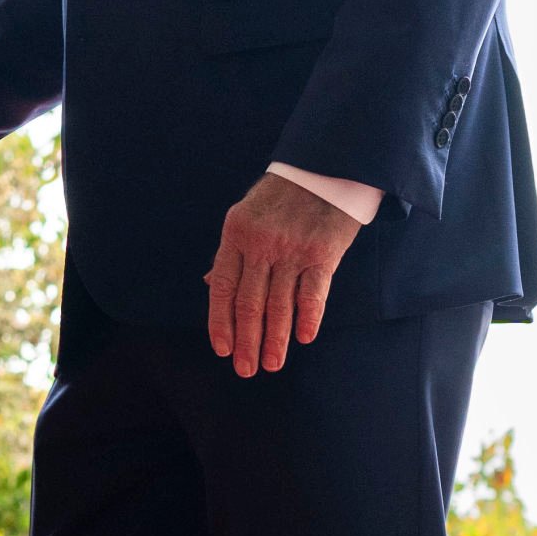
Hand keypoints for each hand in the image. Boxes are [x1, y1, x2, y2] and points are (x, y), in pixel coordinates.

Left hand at [204, 170, 360, 377]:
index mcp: (236, 234)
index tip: (223, 349)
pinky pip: (313, 293)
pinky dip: (308, 318)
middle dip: (247, 341)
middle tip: (246, 369)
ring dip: (275, 339)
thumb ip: (231, 252)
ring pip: (279, 304)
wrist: (327, 166)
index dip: (220, 322)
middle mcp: (261, 243)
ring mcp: (292, 248)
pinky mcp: (322, 252)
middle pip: (249, 302)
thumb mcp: (247, 215)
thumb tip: (209, 284)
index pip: (222, 286)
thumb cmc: (284, 194)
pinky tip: (303, 338)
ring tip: (272, 364)